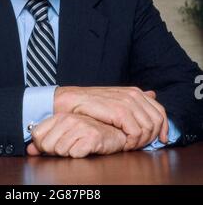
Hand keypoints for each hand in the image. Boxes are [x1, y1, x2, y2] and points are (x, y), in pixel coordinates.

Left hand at [26, 113, 126, 157]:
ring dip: (68, 153)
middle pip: (46, 144)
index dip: (41, 145)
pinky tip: (85, 149)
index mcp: (60, 117)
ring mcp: (81, 127)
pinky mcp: (92, 137)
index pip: (37, 134)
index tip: (51, 146)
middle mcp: (69, 119)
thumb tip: (30, 149)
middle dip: (54, 151)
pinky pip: (75, 153)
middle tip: (67, 147)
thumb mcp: (65, 133)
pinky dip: (79, 155)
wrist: (113, 133)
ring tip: (78, 147)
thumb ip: (46, 139)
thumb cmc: (88, 133)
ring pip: (60, 150)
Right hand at [54, 86, 168, 150]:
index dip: (164, 128)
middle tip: (138, 144)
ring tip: (129, 144)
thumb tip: (153, 94)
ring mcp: (128, 102)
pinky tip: (123, 143)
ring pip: (148, 129)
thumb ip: (136, 99)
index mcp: (136, 92)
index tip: (161, 140)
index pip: (160, 111)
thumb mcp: (117, 98)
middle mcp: (134, 95)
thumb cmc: (93, 104)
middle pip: (157, 121)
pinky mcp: (120, 111)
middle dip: (151, 137)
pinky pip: (136, 133)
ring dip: (140, 142)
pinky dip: (132, 142)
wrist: (73, 101)